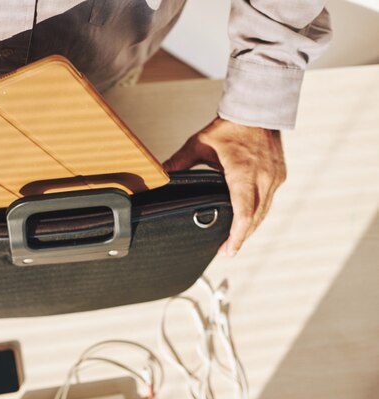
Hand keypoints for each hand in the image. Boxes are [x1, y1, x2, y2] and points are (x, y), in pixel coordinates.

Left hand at [163, 117, 285, 256]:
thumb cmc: (229, 126)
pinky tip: (247, 220)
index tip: (228, 251)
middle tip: (226, 251)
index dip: (237, 235)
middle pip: (255, 218)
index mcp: (243, 173)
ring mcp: (275, 177)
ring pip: (264, 212)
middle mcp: (263, 178)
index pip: (243, 213)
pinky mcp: (279, 175)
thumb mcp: (199, 144)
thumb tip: (159, 174)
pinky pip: (269, 201)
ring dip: (251, 227)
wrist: (258, 108)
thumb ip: (179, 162)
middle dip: (241, 237)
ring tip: (235, 240)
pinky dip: (258, 213)